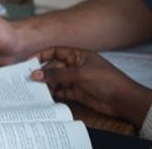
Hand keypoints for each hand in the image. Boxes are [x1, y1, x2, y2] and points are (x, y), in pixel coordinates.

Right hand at [32, 47, 151, 126]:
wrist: (123, 100)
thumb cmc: (107, 80)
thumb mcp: (80, 75)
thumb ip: (57, 75)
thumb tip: (36, 74)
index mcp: (77, 54)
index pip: (54, 51)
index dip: (41, 56)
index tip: (28, 63)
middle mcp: (75, 65)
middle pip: (53, 67)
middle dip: (42, 73)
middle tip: (28, 80)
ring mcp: (76, 79)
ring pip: (56, 80)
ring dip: (46, 85)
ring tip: (35, 90)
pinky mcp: (77, 92)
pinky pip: (61, 91)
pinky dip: (54, 94)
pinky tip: (46, 97)